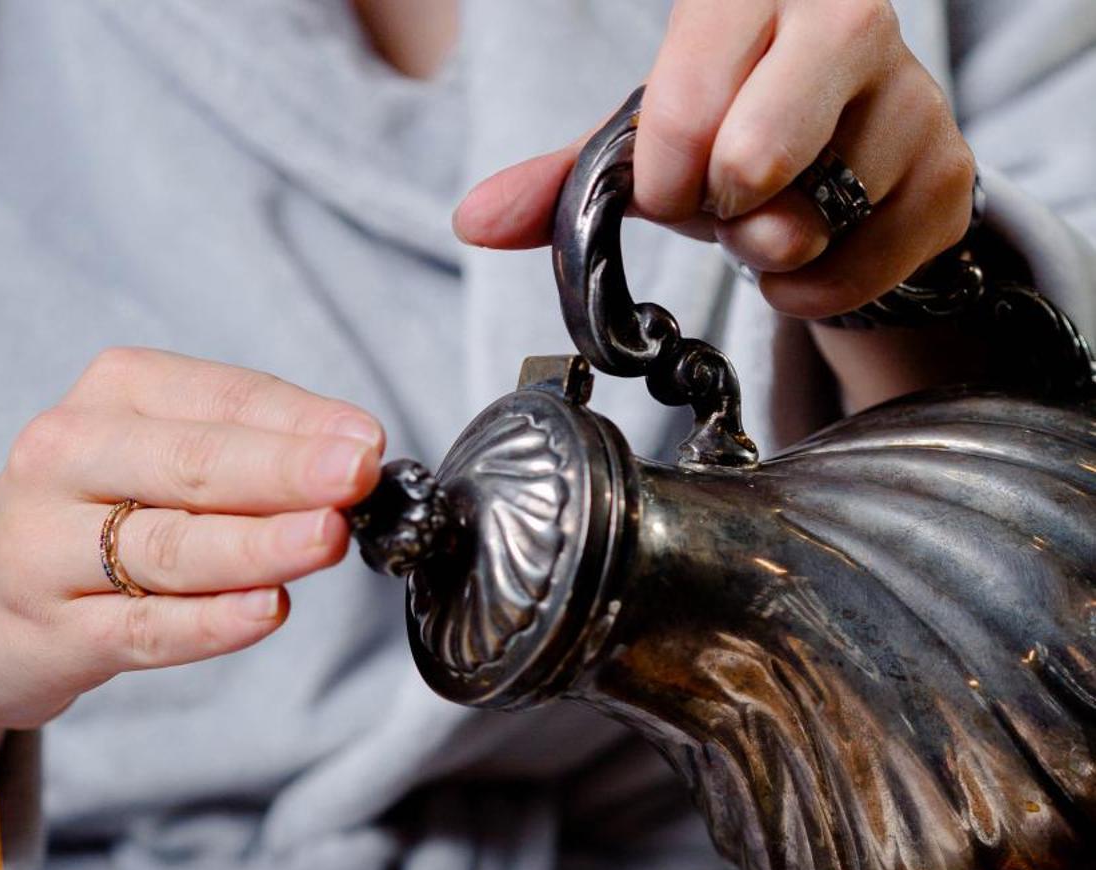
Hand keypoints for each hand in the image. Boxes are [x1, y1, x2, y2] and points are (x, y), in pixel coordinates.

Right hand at [0, 346, 384, 731]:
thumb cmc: (86, 525)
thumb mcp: (152, 460)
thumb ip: (244, 454)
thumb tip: (352, 461)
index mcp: (108, 396)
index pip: (218, 399)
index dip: (298, 420)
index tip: (368, 441)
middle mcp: (65, 458)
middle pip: (191, 464)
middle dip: (282, 469)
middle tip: (355, 475)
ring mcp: (48, 548)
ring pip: (168, 547)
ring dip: (256, 544)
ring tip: (326, 539)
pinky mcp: (52, 631)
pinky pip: (143, 628)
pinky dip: (208, 623)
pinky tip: (265, 611)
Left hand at [453, 0, 975, 320]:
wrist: (850, 151)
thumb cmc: (736, 125)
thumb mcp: (648, 137)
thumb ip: (562, 177)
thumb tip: (474, 220)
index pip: (686, 93)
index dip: (664, 168)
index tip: (670, 180)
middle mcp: (849, 21)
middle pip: (753, 159)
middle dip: (718, 211)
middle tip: (725, 202)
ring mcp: (912, 100)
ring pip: (805, 225)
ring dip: (766, 253)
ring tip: (774, 213)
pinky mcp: (949, 177)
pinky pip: (853, 273)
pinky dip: (814, 289)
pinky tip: (813, 248)